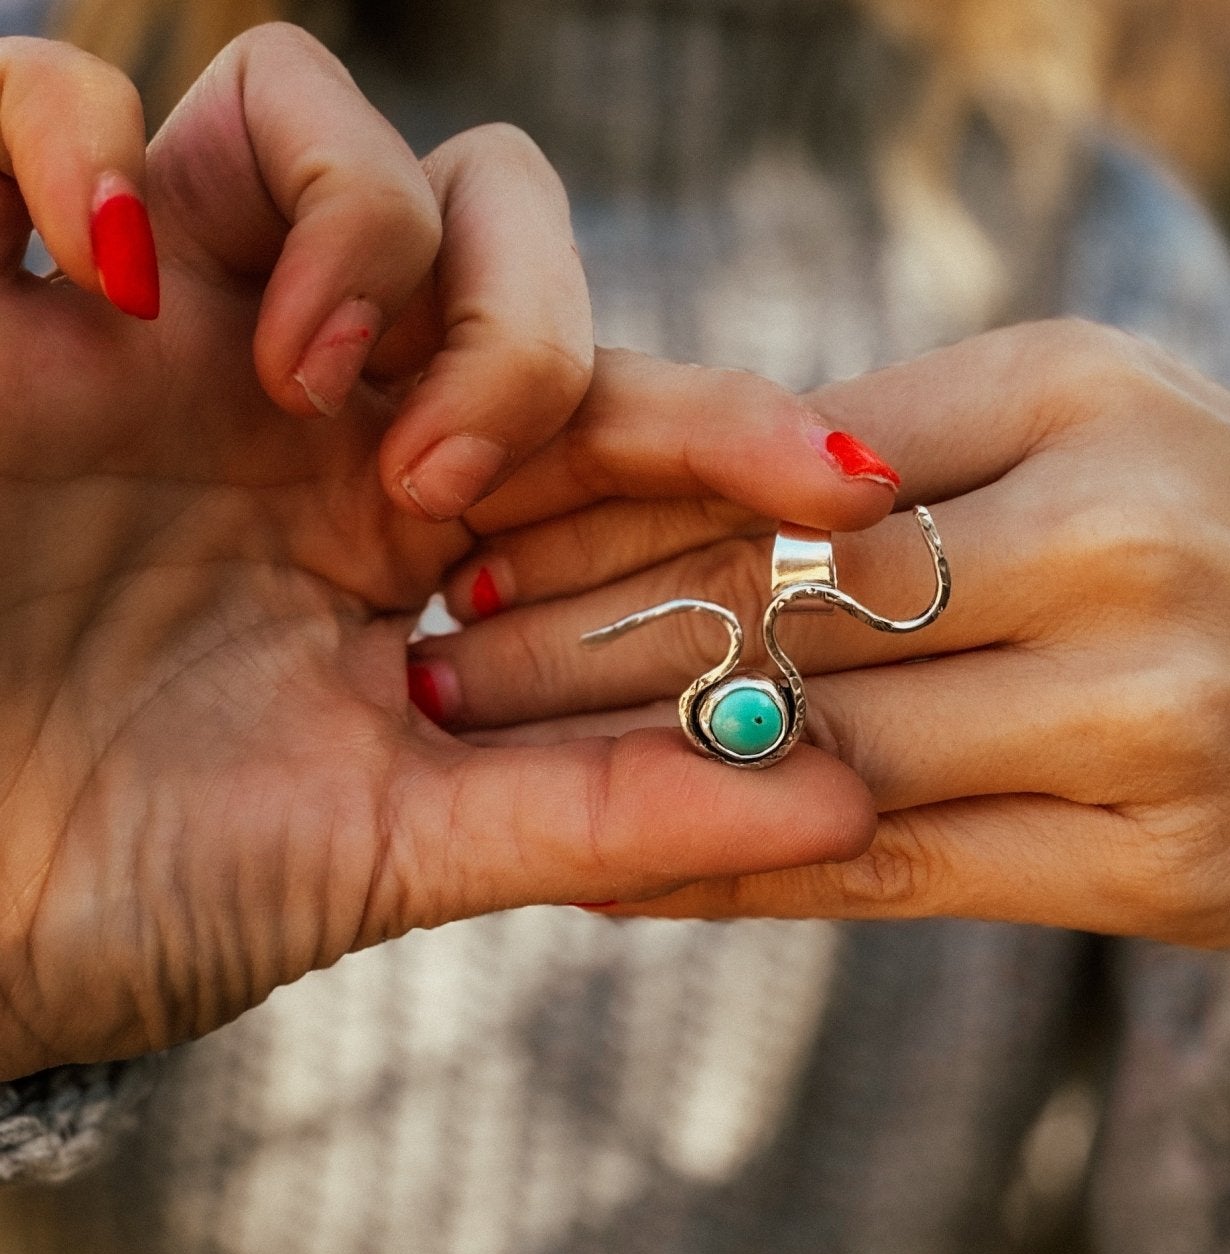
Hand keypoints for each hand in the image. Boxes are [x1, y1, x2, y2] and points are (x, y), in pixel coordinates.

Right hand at [0, 29, 880, 1078]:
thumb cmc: (123, 888)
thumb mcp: (387, 853)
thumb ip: (609, 814)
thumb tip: (852, 800)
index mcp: (404, 530)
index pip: (607, 422)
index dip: (735, 427)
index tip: (845, 482)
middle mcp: (301, 409)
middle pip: (499, 231)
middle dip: (526, 325)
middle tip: (441, 477)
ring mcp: (150, 331)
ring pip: (316, 121)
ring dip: (363, 221)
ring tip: (305, 385)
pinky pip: (37, 94)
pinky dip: (77, 126)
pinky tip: (111, 266)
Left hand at [421, 323, 1229, 948]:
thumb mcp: (1092, 424)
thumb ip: (901, 448)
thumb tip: (673, 495)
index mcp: (1083, 407)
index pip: (790, 462)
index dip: (615, 509)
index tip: (474, 542)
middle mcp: (1117, 555)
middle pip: (790, 608)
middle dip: (582, 645)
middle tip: (429, 666)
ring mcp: (1142, 726)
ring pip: (823, 753)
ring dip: (631, 769)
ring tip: (482, 773)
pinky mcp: (1148, 872)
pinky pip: (891, 873)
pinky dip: (736, 871)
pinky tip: (615, 878)